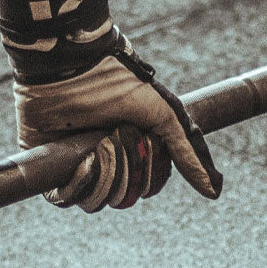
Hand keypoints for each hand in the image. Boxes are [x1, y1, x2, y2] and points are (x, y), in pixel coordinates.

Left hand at [14, 36, 221, 211]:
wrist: (71, 68)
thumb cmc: (119, 84)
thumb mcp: (164, 115)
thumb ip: (188, 154)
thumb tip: (214, 193)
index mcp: (133, 150)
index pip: (147, 186)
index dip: (150, 175)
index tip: (147, 145)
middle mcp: (107, 161)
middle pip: (125, 194)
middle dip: (126, 166)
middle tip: (119, 133)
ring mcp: (78, 165)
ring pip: (98, 199)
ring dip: (103, 173)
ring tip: (98, 142)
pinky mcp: (52, 166)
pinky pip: (66, 198)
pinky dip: (76, 184)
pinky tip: (81, 159)